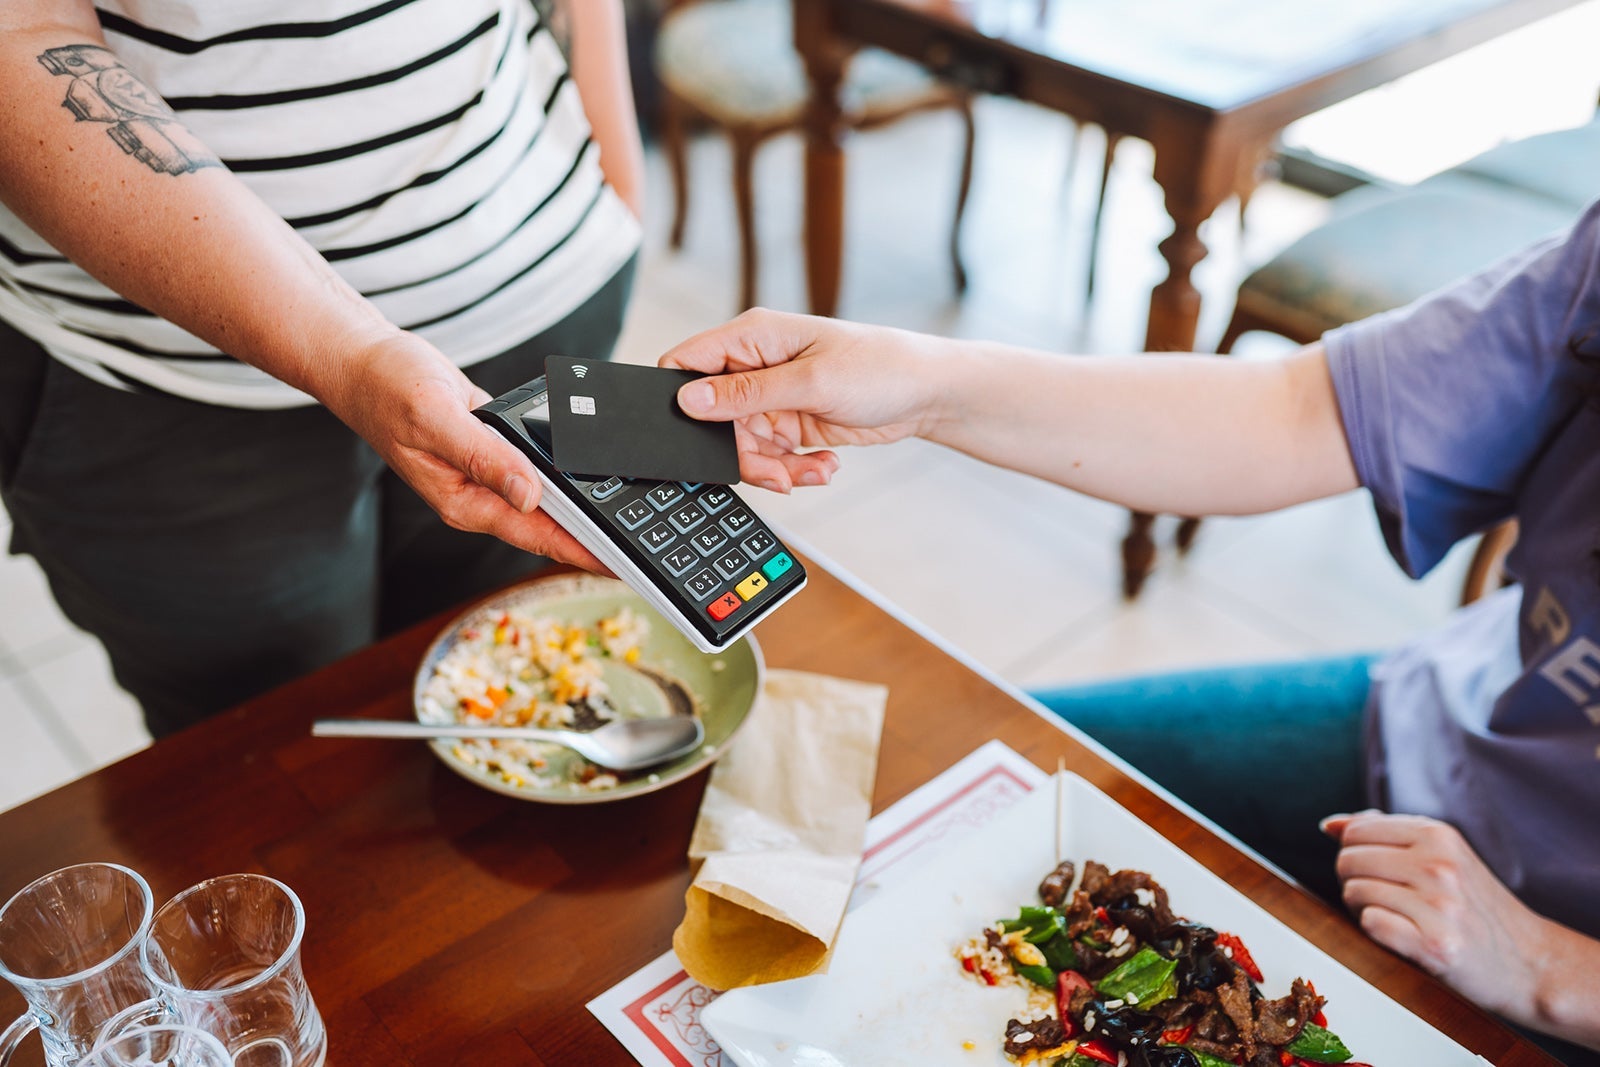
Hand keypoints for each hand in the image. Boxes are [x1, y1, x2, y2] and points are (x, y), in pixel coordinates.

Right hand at [321, 332, 606, 571]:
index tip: (622, 565)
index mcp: (465, 502)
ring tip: (632, 515)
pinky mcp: (492, 452)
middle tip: (644, 546)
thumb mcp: (436, 418)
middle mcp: (479, 496)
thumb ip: (484, 457)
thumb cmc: (388, 388)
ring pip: (546, 499)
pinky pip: (537, 468)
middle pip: (549, 526)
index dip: (583, 551)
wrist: (364, 362)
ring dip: (584, 505)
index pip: (537, 535)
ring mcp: (486, 476)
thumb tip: (528, 494)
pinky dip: (564, 471)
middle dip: (595, 537)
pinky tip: (594, 472)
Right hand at [660, 308, 946, 491]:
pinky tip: (821, 466)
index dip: (681, 399)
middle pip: (713, 419)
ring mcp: (774, 398)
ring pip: (742, 446)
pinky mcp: (791, 425)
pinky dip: (792, 469)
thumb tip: (689, 399)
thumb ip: (746, 394)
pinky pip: (771, 458)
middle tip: (773, 471)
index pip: (687, 362)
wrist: (927, 395)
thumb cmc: (881, 366)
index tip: (697, 434)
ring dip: (772, 468)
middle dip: (741, 452)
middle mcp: (757, 367)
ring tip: (808, 472)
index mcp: (753, 338)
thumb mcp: (810, 382)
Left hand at [1323, 811, 1548, 1020]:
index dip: (1353, 853)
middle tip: (1386, 899)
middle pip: (1348, 861)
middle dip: (1354, 881)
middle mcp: (1439, 865)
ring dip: (1363, 909)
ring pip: (1354, 892)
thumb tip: (1329, 825)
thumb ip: (1386, 834)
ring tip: (1398, 917)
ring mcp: (1439, 906)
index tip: (1376, 871)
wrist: (1531, 963)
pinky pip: (1371, 924)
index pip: (1354, 832)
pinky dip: (1377, 932)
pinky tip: (1404, 936)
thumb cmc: (1475, 905)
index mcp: (1439, 835)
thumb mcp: (1442, 855)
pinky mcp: (1436, 945)